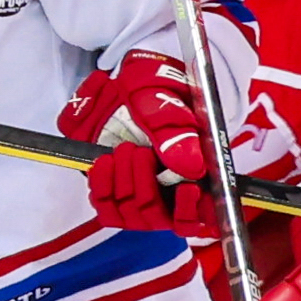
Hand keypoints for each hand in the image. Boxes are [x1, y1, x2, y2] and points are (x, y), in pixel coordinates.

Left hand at [58, 50, 217, 240]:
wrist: (118, 83)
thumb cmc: (152, 89)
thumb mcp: (164, 99)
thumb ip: (177, 130)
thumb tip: (192, 165)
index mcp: (192, 173)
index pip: (198, 215)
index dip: (193, 210)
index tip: (190, 188)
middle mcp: (166, 192)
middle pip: (158, 218)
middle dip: (146, 186)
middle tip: (139, 152)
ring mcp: (137, 194)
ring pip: (131, 217)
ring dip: (124, 184)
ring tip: (123, 151)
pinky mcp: (109, 191)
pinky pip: (105, 209)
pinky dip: (102, 187)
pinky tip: (104, 163)